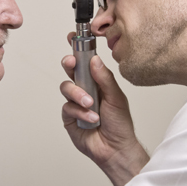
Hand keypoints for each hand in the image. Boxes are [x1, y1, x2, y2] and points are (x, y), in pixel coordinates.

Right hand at [60, 33, 148, 185]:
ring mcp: (75, 103)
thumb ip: (105, 79)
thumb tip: (95, 60)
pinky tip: (92, 119)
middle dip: (69, 64)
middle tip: (71, 63)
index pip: (85, 61)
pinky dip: (80, 112)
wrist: (116, 148)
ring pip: (66, 88)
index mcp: (97, 81)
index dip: (77, 49)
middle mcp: (84, 89)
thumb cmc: (120, 124)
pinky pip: (67, 107)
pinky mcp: (69, 117)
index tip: (73, 37)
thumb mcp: (117, 97)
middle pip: (70, 70)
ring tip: (91, 104)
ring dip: (78, 95)